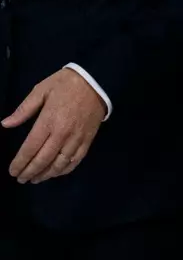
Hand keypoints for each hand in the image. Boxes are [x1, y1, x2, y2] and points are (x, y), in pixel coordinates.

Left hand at [2, 67, 106, 183]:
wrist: (97, 80)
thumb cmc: (66, 84)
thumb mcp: (41, 90)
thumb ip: (23, 110)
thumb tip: (5, 124)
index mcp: (48, 121)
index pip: (30, 148)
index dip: (20, 163)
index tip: (13, 171)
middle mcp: (62, 134)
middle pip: (43, 160)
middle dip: (30, 172)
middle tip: (21, 179)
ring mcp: (76, 138)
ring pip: (60, 163)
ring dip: (46, 174)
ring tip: (36, 179)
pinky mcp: (88, 139)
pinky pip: (76, 160)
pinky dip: (65, 170)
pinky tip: (56, 173)